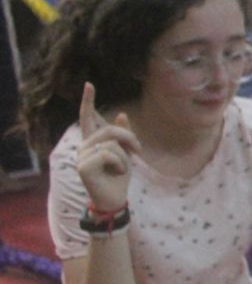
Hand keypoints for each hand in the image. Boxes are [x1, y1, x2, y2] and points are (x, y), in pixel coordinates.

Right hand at [75, 82, 139, 213]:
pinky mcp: (83, 166)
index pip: (88, 118)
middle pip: (110, 130)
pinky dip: (120, 165)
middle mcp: (84, 146)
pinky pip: (109, 154)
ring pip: (112, 144)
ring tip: (120, 169)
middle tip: (137, 151)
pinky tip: (115, 174)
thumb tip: (121, 114)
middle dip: (129, 139)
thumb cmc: (119, 177)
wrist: (114, 199)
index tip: (89, 84)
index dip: (88, 101)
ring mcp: (81, 156)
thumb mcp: (125, 153)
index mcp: (93, 141)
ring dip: (125, 158)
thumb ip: (122, 135)